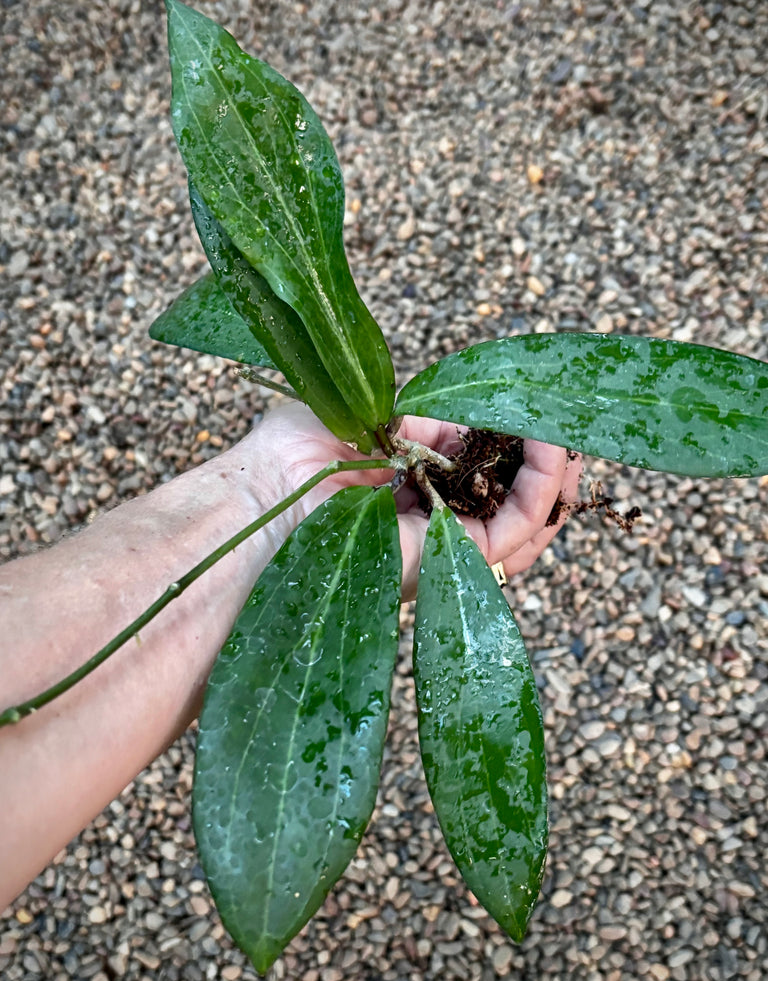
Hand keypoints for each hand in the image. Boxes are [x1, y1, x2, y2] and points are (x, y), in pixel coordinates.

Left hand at [238, 403, 580, 600]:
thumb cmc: (284, 458)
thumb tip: (451, 417)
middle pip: (508, 497)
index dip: (508, 434)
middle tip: (566, 426)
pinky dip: (543, 489)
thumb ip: (406, 415)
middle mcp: (429, 519)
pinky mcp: (451, 560)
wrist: (258, 506)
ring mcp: (442, 545)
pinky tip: (555, 450)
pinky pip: (515, 529)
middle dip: (545, 461)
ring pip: (524, 521)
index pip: (475, 464)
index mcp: (404, 486)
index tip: (529, 403)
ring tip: (571, 436)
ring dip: (556, 476)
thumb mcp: (355, 415)